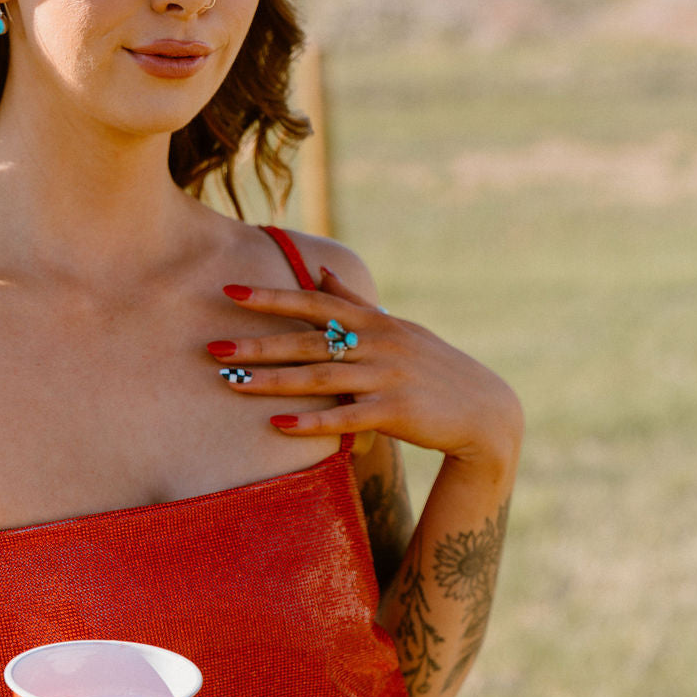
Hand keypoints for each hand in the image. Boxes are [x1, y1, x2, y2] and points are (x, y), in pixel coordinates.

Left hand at [210, 267, 522, 472]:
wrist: (483, 411)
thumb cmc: (432, 368)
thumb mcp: (396, 329)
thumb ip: (354, 303)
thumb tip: (323, 271)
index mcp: (374, 322)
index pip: (314, 303)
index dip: (272, 297)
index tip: (230, 291)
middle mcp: (378, 344)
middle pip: (308, 341)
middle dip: (258, 343)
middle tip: (213, 347)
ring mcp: (386, 378)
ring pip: (319, 377)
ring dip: (272, 380)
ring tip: (230, 384)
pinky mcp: (394, 413)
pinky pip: (345, 418)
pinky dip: (311, 422)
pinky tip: (278, 425)